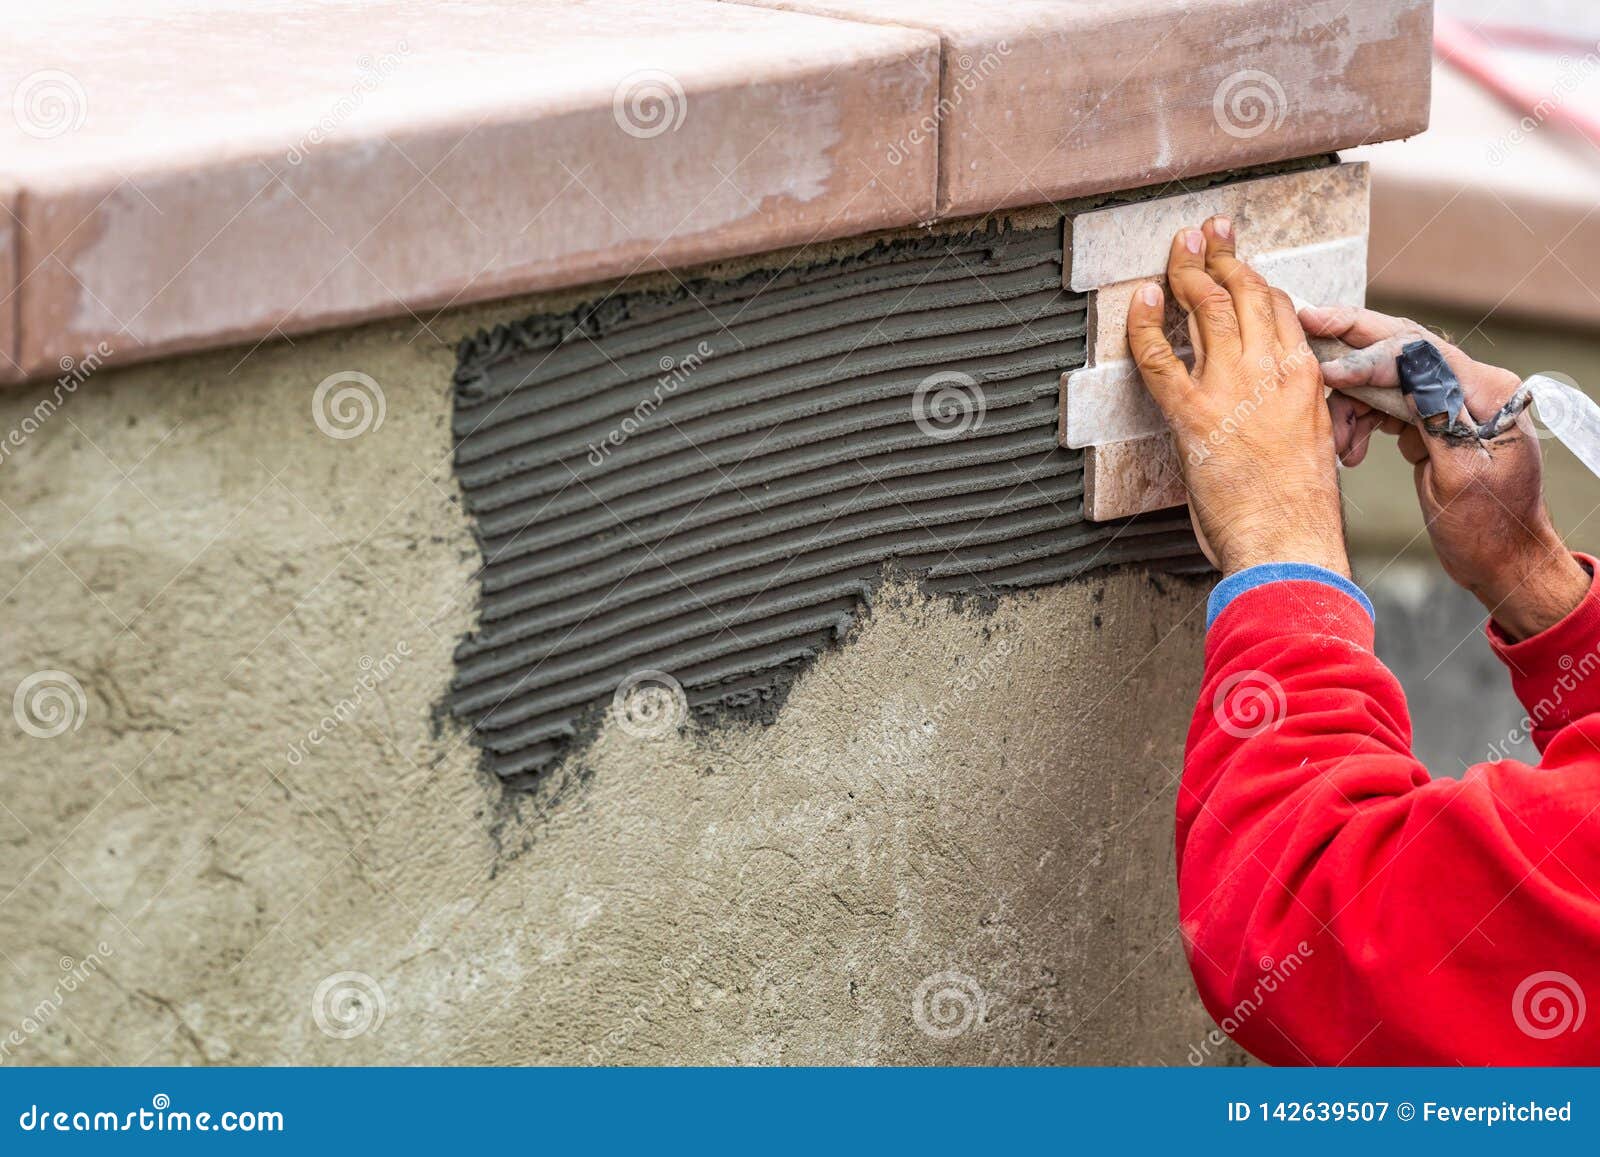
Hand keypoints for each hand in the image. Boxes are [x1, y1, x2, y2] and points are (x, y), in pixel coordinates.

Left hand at [1127, 217, 1348, 576]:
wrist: (1290, 542)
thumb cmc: (1300, 510)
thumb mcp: (1312, 444)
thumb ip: (1294, 411)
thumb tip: (1278, 407)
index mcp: (1304, 377)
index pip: (1278, 307)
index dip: (1252, 278)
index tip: (1236, 261)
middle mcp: (1271, 370)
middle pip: (1244, 292)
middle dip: (1221, 254)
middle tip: (1205, 230)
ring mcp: (1231, 388)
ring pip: (1206, 308)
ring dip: (1186, 269)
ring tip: (1175, 247)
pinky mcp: (1192, 414)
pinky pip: (1159, 356)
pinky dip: (1145, 323)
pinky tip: (1139, 298)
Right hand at [1305, 306, 1587, 639]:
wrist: (1501, 560)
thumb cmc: (1487, 527)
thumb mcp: (1462, 473)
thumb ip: (1437, 414)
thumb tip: (1405, 364)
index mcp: (1488, 393)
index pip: (1421, 353)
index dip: (1367, 355)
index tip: (1325, 370)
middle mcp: (1471, 387)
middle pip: (1402, 347)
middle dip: (1351, 343)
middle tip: (1303, 326)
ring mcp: (1450, 403)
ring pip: (1385, 378)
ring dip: (1351, 404)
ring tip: (1337, 446)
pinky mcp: (1433, 421)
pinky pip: (1386, 404)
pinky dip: (1360, 422)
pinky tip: (1348, 451)